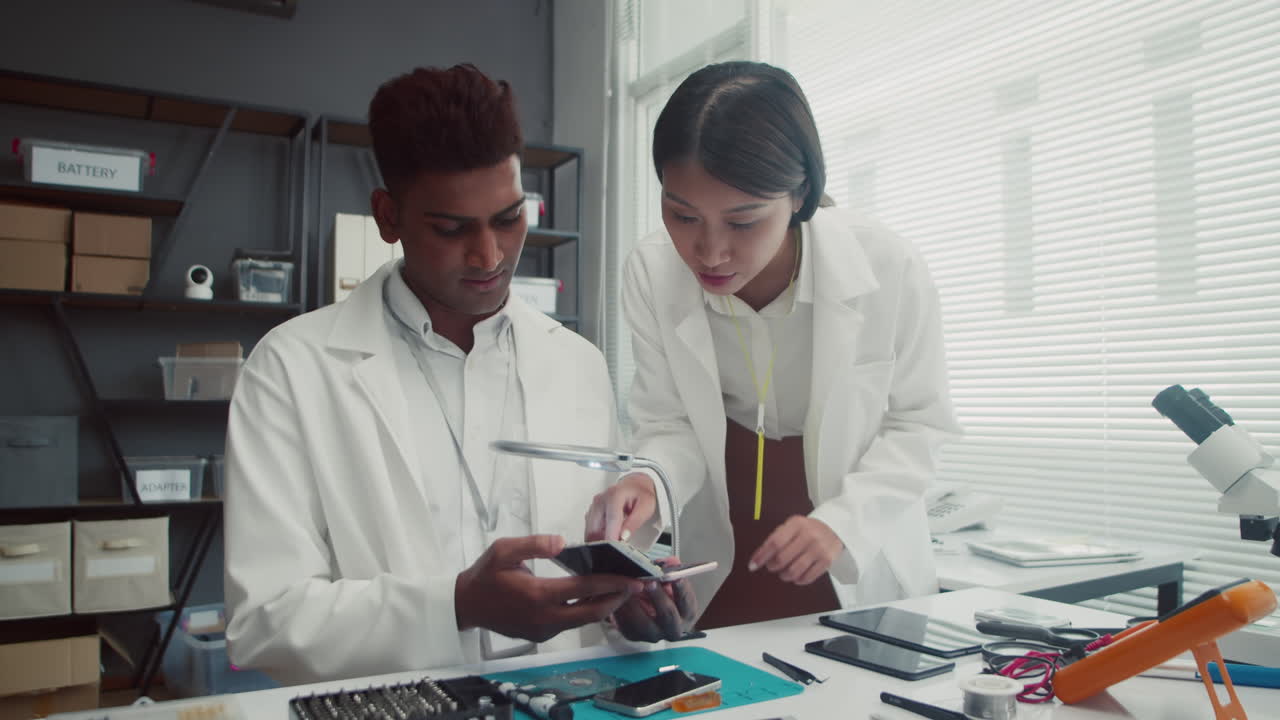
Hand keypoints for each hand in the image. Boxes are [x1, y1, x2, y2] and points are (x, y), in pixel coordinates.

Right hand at [455, 535, 643, 641]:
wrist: (466, 605)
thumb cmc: (485, 575)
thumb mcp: (503, 550)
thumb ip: (534, 544)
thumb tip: (562, 542)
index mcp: (538, 595)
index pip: (583, 589)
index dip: (610, 583)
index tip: (631, 578)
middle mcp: (544, 618)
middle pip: (592, 612)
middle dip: (617, 599)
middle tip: (637, 587)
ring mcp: (544, 630)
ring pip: (583, 621)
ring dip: (604, 606)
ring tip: (622, 590)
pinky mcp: (541, 636)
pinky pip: (571, 624)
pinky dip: (586, 611)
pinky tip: (595, 597)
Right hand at [585, 472, 657, 541]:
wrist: (634, 486)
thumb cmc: (640, 495)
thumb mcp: (646, 506)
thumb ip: (635, 521)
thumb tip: (623, 536)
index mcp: (614, 495)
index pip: (611, 519)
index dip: (612, 536)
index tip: (615, 548)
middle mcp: (600, 500)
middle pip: (594, 528)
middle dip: (604, 542)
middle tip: (617, 548)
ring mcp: (593, 506)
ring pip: (590, 531)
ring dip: (602, 539)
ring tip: (616, 539)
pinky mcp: (591, 513)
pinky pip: (590, 530)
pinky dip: (599, 536)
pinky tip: (610, 534)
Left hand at [610, 557, 698, 641]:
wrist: (649, 612)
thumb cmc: (663, 594)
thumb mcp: (670, 581)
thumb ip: (671, 571)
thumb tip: (672, 562)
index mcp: (686, 612)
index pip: (687, 601)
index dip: (681, 588)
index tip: (676, 576)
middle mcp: (673, 628)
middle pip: (668, 615)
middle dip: (659, 597)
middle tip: (650, 582)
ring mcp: (653, 634)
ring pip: (644, 623)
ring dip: (635, 604)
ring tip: (629, 588)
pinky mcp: (634, 635)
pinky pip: (626, 624)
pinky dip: (621, 610)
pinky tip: (618, 596)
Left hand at [749, 515, 843, 585]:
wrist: (834, 528)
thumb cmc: (808, 529)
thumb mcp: (792, 525)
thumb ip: (776, 537)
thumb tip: (759, 556)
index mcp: (796, 524)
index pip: (774, 543)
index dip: (761, 556)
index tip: (753, 565)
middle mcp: (808, 536)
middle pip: (783, 558)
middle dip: (772, 566)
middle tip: (771, 566)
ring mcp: (818, 549)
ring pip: (794, 570)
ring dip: (784, 575)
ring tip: (783, 573)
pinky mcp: (826, 560)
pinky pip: (808, 577)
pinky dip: (798, 580)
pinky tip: (796, 576)